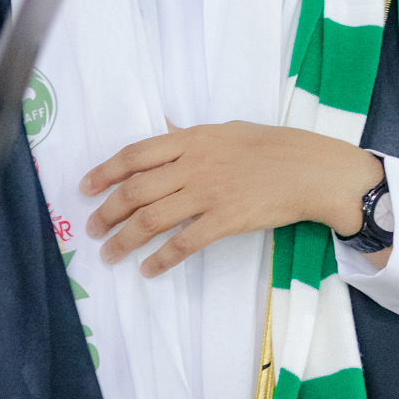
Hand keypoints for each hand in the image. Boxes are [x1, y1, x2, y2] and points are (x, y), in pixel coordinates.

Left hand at [81, 123, 382, 277]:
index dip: (105, 171)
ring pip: (152, 219)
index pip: (136, 154)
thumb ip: (190, 136)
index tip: (86, 188)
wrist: (312, 171)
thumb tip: (163, 130)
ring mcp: (209, 193)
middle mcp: (194, 164)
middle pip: (135, 190)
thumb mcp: (227, 130)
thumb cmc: (274, 147)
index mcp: (193, 139)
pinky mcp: (226, 221)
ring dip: (124, 239)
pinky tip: (148, 269)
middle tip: (93, 229)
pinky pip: (184, 243)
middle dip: (107, 212)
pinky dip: (161, 259)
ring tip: (110, 254)